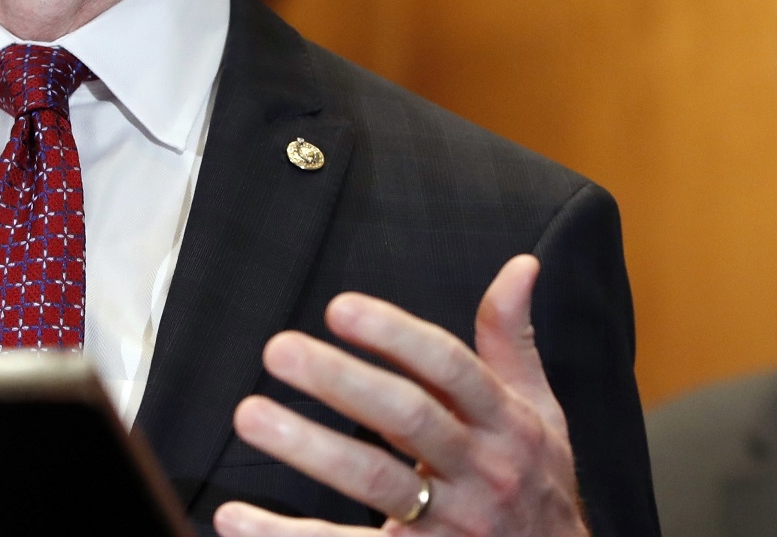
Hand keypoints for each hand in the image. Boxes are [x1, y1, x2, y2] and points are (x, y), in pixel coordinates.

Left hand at [214, 255, 587, 536]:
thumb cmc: (537, 482)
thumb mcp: (539, 411)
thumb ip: (513, 340)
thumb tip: (520, 266)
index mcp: (508, 422)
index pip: (451, 368)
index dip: (395, 335)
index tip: (338, 308)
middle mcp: (482, 470)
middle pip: (408, 418)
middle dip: (341, 381)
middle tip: (279, 349)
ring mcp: (451, 524)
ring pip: (376, 483)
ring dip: (309, 448)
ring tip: (250, 415)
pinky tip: (238, 519)